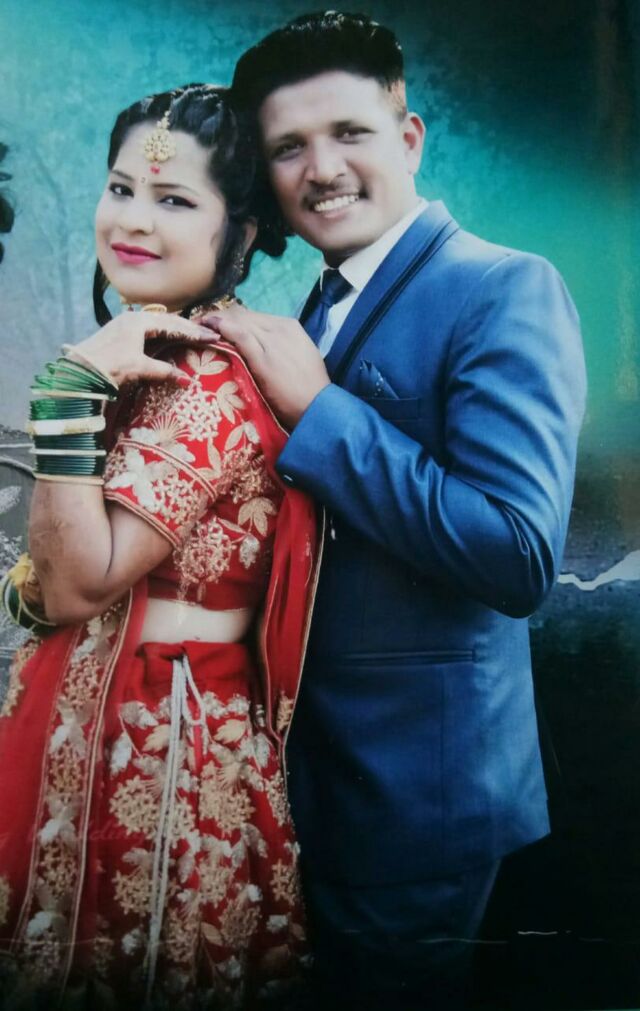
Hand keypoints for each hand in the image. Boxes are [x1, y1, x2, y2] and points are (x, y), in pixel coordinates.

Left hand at [67, 312, 213, 386]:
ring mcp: (127, 323)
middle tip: (208, 334)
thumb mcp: (138, 367)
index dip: (194, 332)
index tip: (212, 337)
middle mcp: (134, 317)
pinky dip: (165, 333)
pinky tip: (171, 338)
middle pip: (168, 320)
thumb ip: (163, 370)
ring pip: (159, 323)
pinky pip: (150, 329)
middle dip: (189, 328)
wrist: (79, 369)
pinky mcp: (123, 332)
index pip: (174, 324)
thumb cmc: (108, 365)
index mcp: (140, 320)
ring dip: (177, 329)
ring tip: (194, 335)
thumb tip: (187, 380)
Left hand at [199, 304, 329, 427]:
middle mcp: (280, 328)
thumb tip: (259, 347)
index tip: (215, 325)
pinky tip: (207, 329)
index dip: (231, 318)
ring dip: (214, 321)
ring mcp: (272, 340)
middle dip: (219, 317)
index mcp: (290, 327)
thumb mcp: (297, 358)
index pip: (253, 316)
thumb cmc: (308, 389)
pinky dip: (221, 328)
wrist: (317, 407)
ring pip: (238, 320)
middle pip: (242, 315)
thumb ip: (278, 347)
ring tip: (196, 327)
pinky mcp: (263, 357)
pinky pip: (238, 334)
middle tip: (199, 325)